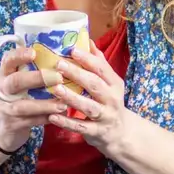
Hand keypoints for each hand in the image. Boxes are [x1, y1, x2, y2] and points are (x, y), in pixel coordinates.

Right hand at [0, 47, 66, 152]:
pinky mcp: (12, 124)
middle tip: (59, 77)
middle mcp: (2, 89)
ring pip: (23, 106)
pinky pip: (30, 121)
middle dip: (37, 79)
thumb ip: (33, 69)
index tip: (34, 52)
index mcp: (5, 74)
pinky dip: (46, 118)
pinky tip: (60, 116)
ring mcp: (5, 108)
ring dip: (45, 105)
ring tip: (63, 104)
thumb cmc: (18, 97)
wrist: (3, 127)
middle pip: (15, 81)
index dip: (19, 55)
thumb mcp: (20, 81)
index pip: (8, 60)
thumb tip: (61, 54)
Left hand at [47, 41, 131, 156]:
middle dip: (77, 74)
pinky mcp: (97, 132)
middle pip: (95, 85)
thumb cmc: (110, 102)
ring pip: (88, 106)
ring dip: (72, 98)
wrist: (121, 133)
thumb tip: (87, 40)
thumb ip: (99, 63)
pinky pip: (81, 127)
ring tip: (55, 89)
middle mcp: (112, 99)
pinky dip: (66, 122)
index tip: (72, 49)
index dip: (88, 59)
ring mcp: (105, 116)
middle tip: (59, 65)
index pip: (101, 69)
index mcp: (114, 84)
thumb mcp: (110, 83)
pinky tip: (52, 116)